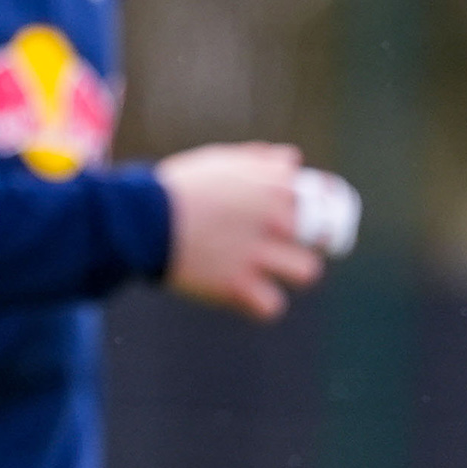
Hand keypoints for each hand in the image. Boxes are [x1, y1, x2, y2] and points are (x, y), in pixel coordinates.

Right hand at [156, 142, 322, 319]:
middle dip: (304, 242)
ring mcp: (259, 253)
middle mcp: (273, 218)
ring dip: (288, 273)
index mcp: (273, 185)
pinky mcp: (239, 286)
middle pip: (320, 238)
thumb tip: (291, 161)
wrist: (141, 219)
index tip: (310, 219)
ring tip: (265, 271)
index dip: (321, 210)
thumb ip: (260, 162)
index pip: (325, 200)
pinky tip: (244, 292)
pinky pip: (271, 306)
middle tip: (281, 247)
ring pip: (307, 273)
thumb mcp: (220, 162)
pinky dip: (259, 303)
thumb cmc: (179, 187)